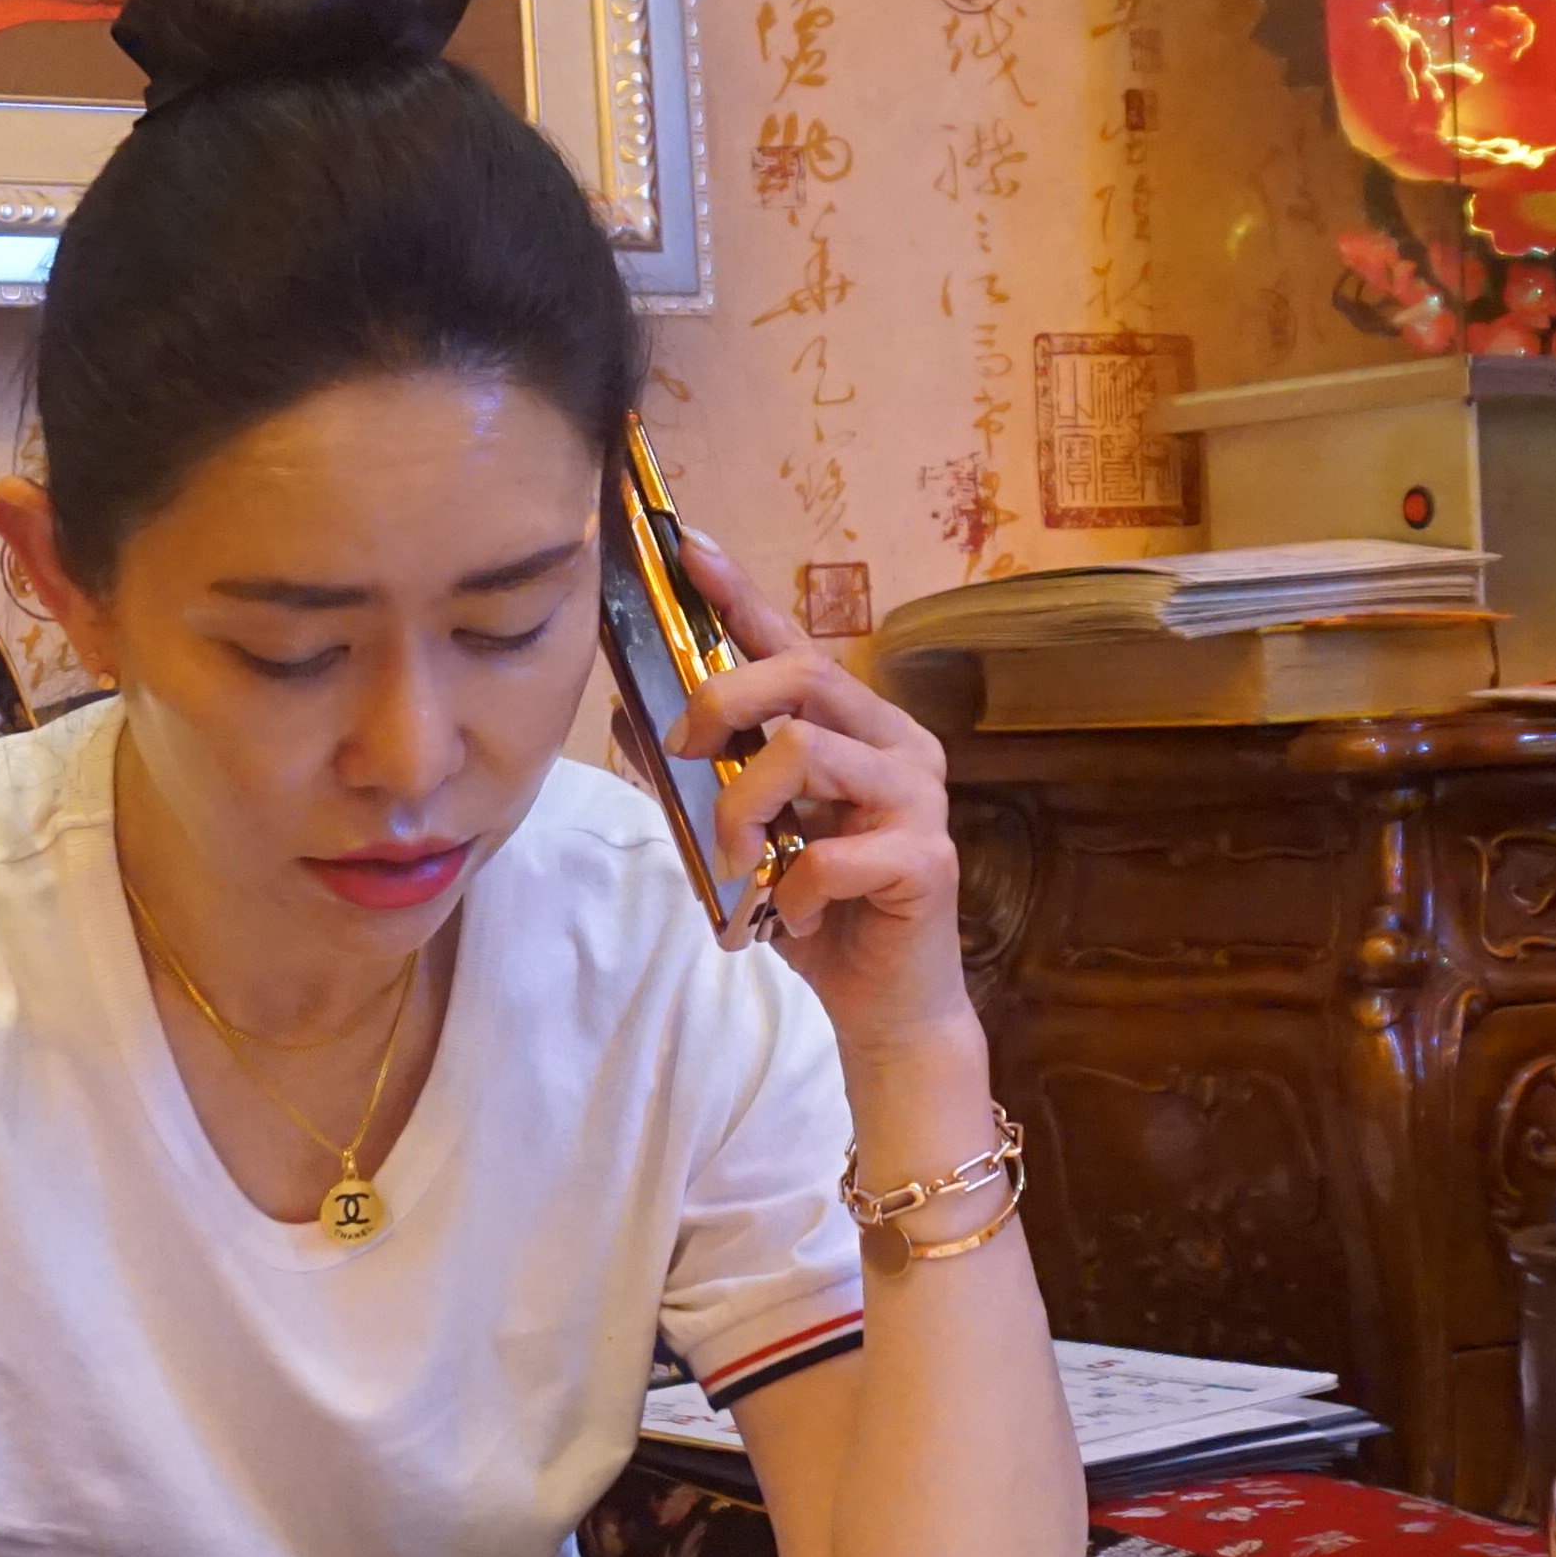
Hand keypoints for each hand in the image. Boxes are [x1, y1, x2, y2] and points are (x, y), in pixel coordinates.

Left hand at [662, 528, 969, 1045]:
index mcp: (857, 726)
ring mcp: (919, 797)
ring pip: (806, 751)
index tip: (687, 548)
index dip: (741, 595)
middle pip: (803, 674)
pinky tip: (790, 916)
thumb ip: (701, 776)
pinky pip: (829, 852)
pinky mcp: (927, 858)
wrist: (886, 1008)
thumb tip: (628, 714)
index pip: (794, 643)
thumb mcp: (741, 835)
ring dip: (742, 810)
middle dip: (723, 702)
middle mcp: (897, 744)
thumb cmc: (816, 913)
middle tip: (682, 751)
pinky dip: (786, 888)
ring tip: (737, 862)